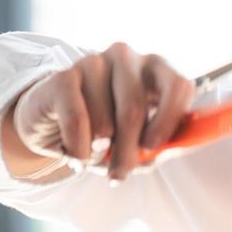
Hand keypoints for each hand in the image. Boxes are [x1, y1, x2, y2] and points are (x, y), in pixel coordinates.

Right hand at [1, 41, 195, 180]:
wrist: (53, 123)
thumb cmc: (105, 133)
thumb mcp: (137, 142)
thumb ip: (160, 146)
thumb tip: (169, 151)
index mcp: (155, 68)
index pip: (178, 86)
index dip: (168, 120)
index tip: (152, 147)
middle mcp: (126, 57)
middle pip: (135, 110)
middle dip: (127, 153)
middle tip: (119, 174)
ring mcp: (93, 62)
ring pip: (105, 122)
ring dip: (98, 153)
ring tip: (91, 157)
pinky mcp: (63, 76)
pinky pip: (77, 122)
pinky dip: (78, 149)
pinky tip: (75, 154)